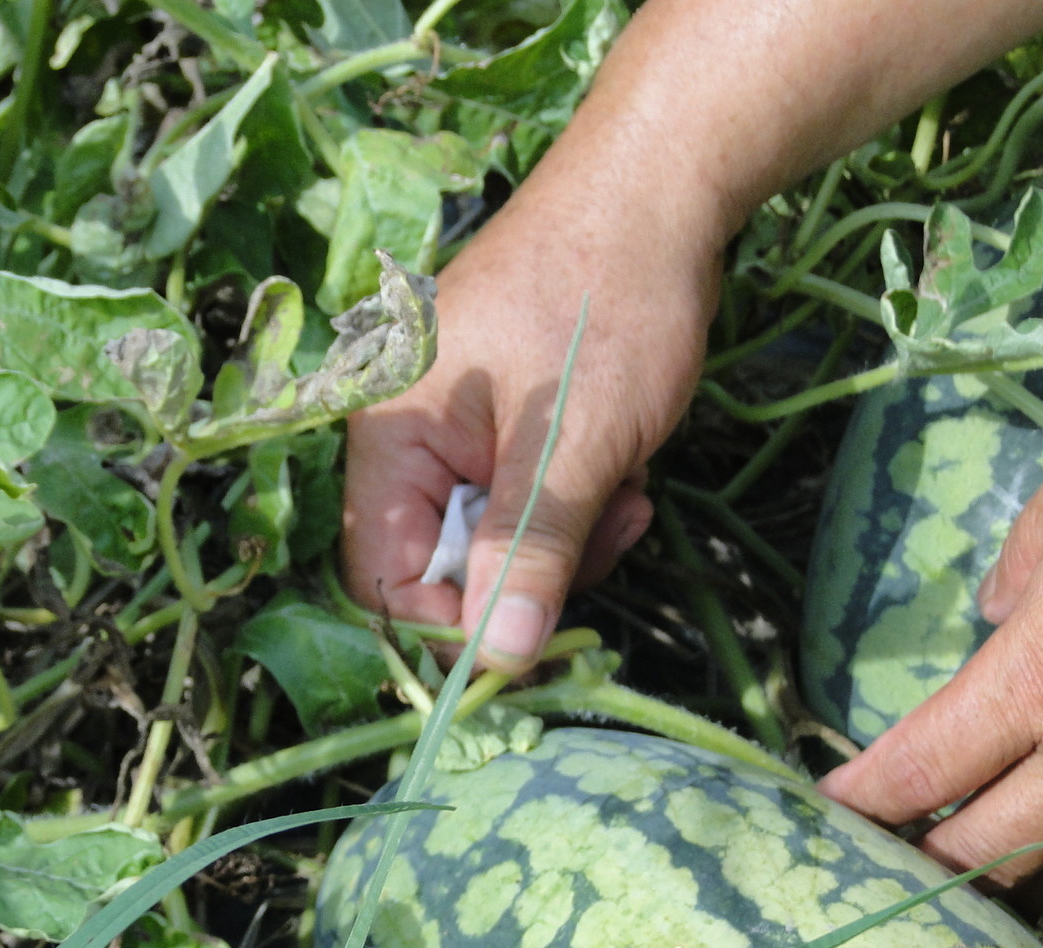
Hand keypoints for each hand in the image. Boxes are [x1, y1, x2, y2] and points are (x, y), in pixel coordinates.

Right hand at [341, 175, 721, 670]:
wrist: (660, 189)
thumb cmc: (604, 305)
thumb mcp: (572, 447)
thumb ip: (528, 555)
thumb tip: (500, 663)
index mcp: (388, 435)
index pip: (382, 577)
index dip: (450, 626)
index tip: (532, 641)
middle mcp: (405, 436)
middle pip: (441, 565)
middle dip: (528, 575)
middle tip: (610, 543)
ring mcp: (456, 426)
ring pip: (494, 539)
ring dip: (566, 541)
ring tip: (629, 498)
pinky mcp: (503, 420)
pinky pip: (524, 499)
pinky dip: (575, 503)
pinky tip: (628, 476)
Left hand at [818, 405, 1042, 923]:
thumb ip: (1026, 563)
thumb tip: (1002, 609)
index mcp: (1039, 679)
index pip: (924, 764)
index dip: (867, 798)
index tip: (831, 814)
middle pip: (989, 846)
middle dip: (929, 867)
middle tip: (893, 874)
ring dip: (1029, 893)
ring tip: (992, 901)